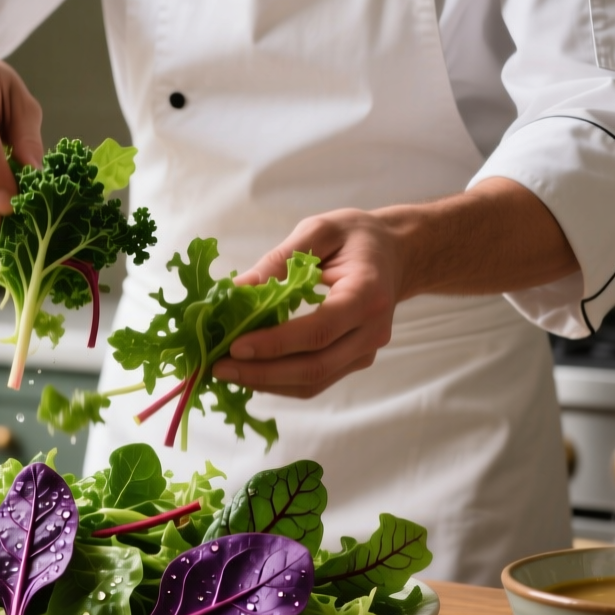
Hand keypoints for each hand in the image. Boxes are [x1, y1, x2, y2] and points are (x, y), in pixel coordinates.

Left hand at [211, 209, 405, 398]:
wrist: (396, 254)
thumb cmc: (356, 237)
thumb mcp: (320, 231)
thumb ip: (280, 259)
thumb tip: (237, 290)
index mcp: (367, 295)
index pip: (318, 330)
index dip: (275, 344)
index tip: (235, 346)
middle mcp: (372, 331)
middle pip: (315, 367)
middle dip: (262, 373)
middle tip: (219, 368)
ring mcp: (366, 351)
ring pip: (314, 381)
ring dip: (267, 383)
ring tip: (228, 372)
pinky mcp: (355, 361)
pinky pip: (316, 380)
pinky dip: (280, 381)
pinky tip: (251, 372)